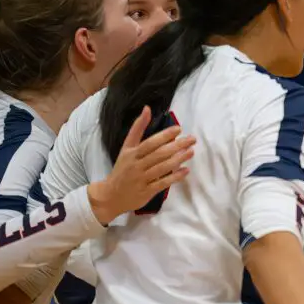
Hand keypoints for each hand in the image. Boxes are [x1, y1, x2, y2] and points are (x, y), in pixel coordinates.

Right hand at [88, 106, 194, 222]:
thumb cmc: (122, 169)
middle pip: (159, 154)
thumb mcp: (126, 148)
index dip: (164, 135)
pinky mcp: (146, 192)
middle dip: (177, 146)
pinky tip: (185, 170)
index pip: (150, 143)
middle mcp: (136, 165)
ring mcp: (141, 179)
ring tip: (191, 152)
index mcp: (131, 153)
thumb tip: (147, 108)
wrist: (110, 196)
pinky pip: (162, 183)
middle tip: (192, 139)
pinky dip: (174, 177)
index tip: (179, 129)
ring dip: (178, 159)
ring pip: (162, 168)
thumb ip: (137, 129)